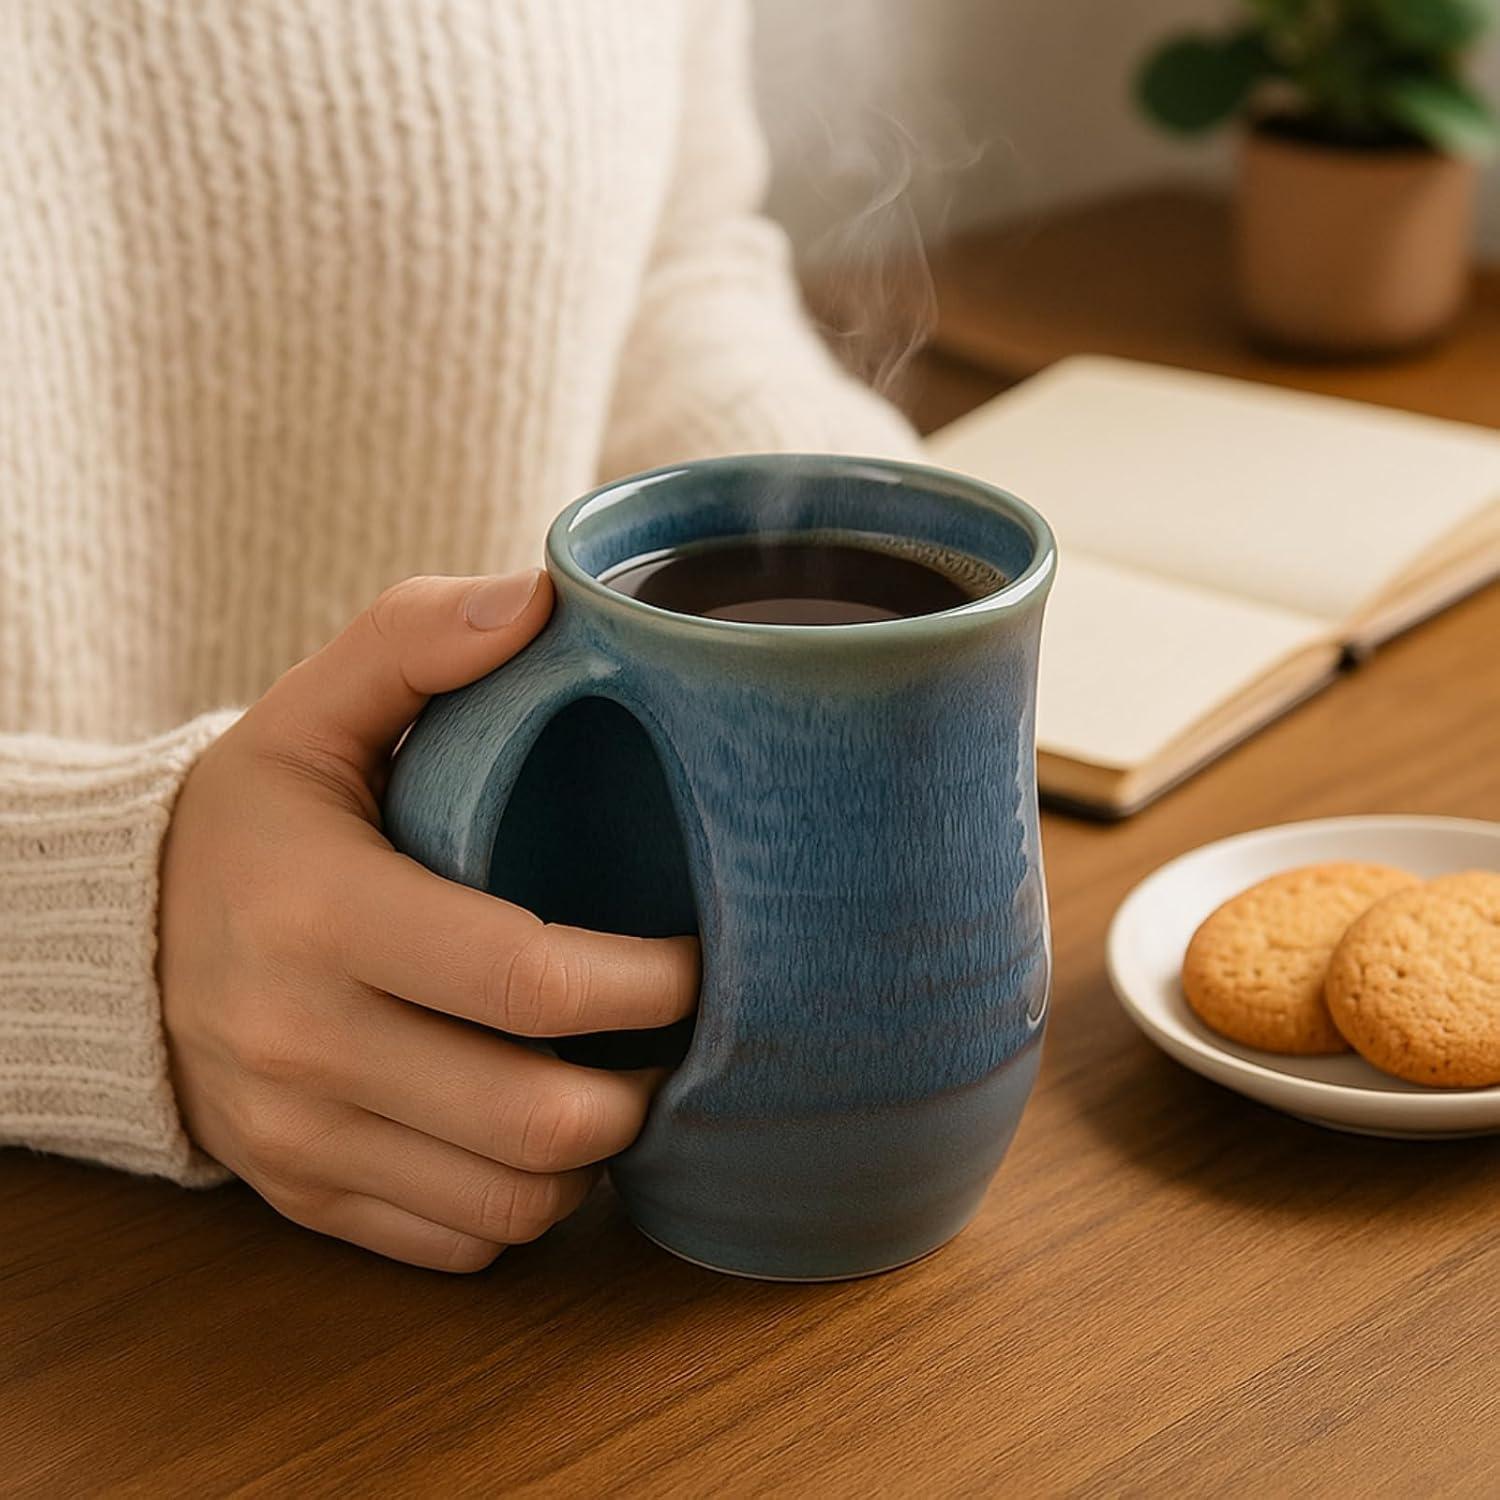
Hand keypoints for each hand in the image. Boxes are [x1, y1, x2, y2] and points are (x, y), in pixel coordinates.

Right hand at [159, 571, 697, 1270]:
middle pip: (536, 1122)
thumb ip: (417, 638)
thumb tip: (542, 599)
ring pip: (511, 1206)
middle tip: (678, 1031)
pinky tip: (537, 1133)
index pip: (529, 982)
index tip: (701, 954)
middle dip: (643, 1088)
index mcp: (320, 914)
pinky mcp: (301, 1195)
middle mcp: (301, 1045)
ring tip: (617, 1080)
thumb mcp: (314, 704)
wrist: (125, 935)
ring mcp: (297, 1138)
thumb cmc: (255, 815)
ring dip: (595, 1157)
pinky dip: (524, 1205)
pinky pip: (458, 1246)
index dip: (650, 981)